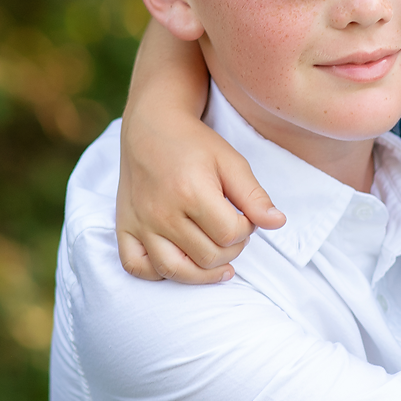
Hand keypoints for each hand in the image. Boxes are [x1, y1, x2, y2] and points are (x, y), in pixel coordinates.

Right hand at [116, 112, 283, 283]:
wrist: (151, 127)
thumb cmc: (194, 144)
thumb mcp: (231, 162)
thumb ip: (254, 196)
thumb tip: (277, 223)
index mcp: (191, 192)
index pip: (230, 235)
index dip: (246, 230)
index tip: (243, 216)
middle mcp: (162, 212)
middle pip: (207, 256)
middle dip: (230, 249)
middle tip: (230, 231)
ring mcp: (140, 223)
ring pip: (175, 270)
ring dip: (203, 272)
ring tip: (218, 262)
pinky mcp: (124, 227)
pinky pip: (136, 267)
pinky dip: (158, 273)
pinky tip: (179, 262)